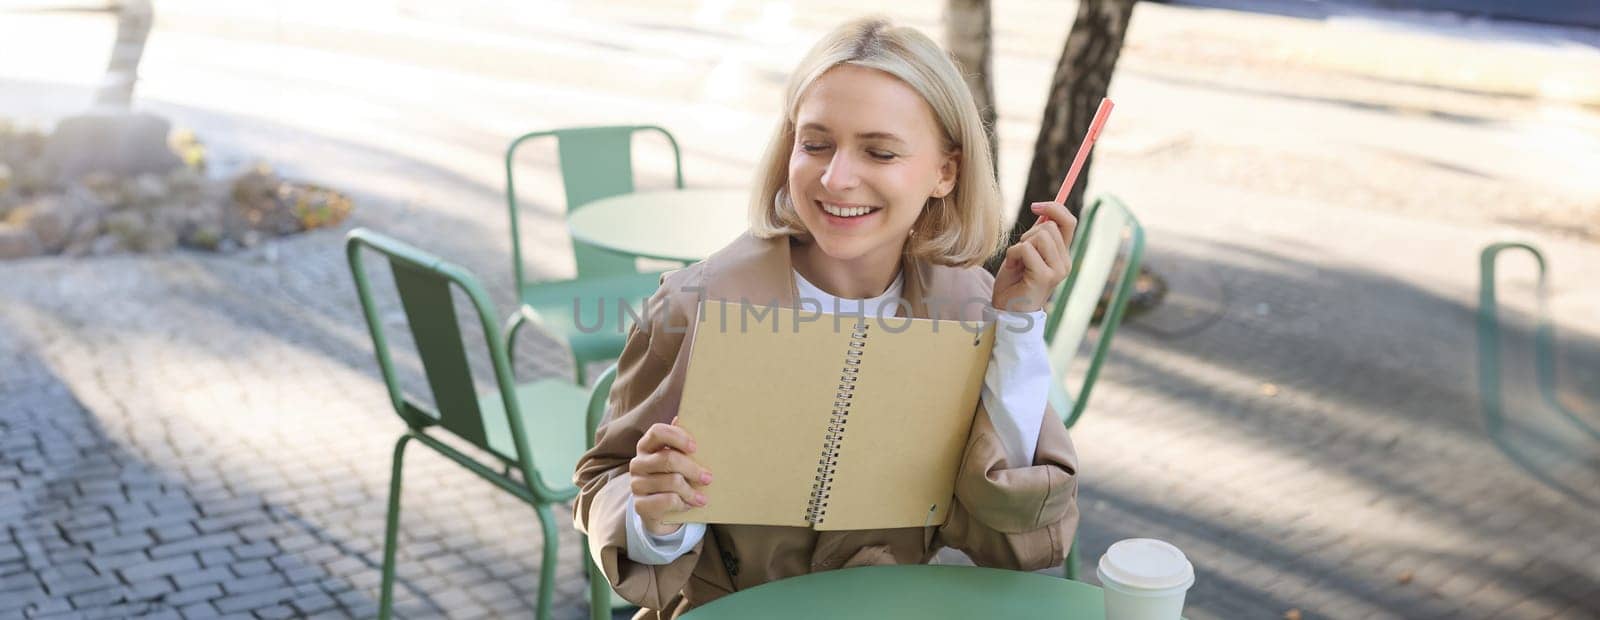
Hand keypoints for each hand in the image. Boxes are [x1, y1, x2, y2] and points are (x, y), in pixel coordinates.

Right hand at [628, 417, 711, 535]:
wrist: (659, 511)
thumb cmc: (672, 478)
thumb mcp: (677, 459)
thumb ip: (679, 442)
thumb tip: (680, 417)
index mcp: (646, 446)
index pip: (657, 432)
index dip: (677, 437)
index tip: (695, 447)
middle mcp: (637, 463)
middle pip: (668, 459)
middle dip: (692, 469)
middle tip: (708, 478)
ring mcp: (636, 484)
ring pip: (671, 482)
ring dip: (691, 491)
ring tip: (701, 498)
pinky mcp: (639, 505)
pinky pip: (667, 500)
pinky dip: (682, 503)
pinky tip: (688, 505)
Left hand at [992, 201, 1076, 312]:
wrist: (1007, 311)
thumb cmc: (1014, 282)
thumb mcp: (1027, 253)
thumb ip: (1037, 236)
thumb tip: (1044, 210)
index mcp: (1063, 255)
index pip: (1069, 221)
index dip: (1054, 207)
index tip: (1035, 206)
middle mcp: (1065, 263)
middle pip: (1050, 226)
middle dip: (1029, 234)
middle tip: (1020, 254)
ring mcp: (1058, 270)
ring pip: (1039, 236)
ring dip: (1020, 245)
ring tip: (1017, 262)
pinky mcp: (1045, 277)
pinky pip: (1026, 249)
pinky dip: (1013, 254)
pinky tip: (1013, 269)